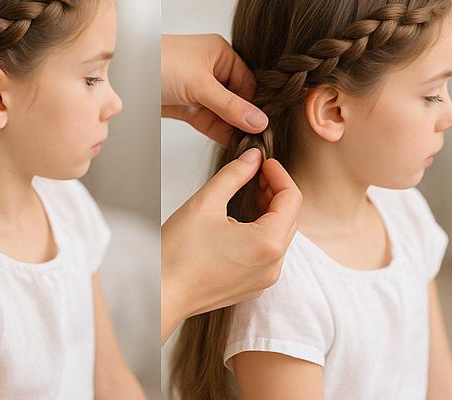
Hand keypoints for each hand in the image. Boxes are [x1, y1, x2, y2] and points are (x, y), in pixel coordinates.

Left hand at [161, 34, 267, 145]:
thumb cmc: (160, 63)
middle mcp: (214, 70)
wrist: (126, 74)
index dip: (256, 104)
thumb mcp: (201, 84)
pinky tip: (232, 144)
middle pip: (238, 98)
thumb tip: (259, 121)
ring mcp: (201, 89)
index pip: (249, 82)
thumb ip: (231, 106)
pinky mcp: (188, 106)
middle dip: (245, 118)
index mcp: (222, 54)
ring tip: (248, 147)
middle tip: (259, 141)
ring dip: (233, 128)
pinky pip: (210, 121)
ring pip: (224, 112)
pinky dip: (219, 132)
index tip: (264, 127)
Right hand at [161, 149, 301, 341]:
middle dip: (275, 191)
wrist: (158, 294)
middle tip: (255, 173)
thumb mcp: (207, 201)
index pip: (292, 199)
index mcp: (267, 244)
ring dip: (270, 211)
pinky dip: (262, 231)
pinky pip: (268, 254)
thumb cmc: (178, 254)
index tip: (264, 162)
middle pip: (290, 217)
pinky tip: (240, 220)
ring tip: (248, 192)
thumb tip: (254, 157)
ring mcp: (262, 281)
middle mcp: (272, 267)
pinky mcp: (250, 287)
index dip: (279, 174)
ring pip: (280, 235)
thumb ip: (236, 173)